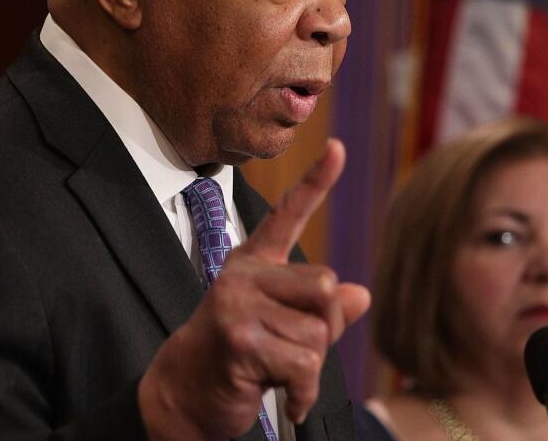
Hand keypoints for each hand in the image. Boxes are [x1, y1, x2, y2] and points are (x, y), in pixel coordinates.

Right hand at [138, 139, 371, 440]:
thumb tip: (361, 294)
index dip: (316, 181)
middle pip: (324, 286)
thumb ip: (320, 311)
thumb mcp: (282, 329)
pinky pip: (305, 364)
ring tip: (276, 373)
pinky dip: (303, 394)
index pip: (289, 216)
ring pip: (318, 332)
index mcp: (254, 263)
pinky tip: (286, 400)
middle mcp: (243, 275)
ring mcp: (237, 304)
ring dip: (308, 367)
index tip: (338, 147)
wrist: (186, 393)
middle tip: (290, 350)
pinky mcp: (240, 339)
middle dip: (322, 328)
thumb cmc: (238, 360)